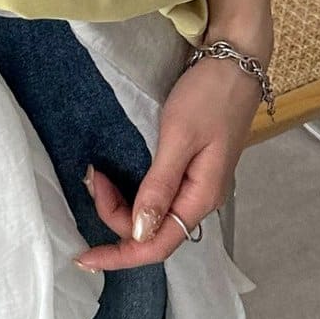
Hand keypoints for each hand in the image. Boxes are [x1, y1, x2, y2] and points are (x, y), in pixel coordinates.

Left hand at [72, 58, 262, 270]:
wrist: (235, 62)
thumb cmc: (209, 95)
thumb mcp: (179, 137)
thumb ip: (159, 185)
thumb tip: (141, 231)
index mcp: (202, 197)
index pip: (158, 245)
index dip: (119, 255)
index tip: (84, 256)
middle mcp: (200, 198)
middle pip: (152, 232)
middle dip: (114, 218)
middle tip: (91, 179)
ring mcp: (196, 184)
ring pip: (152, 215)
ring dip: (119, 206)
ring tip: (96, 177)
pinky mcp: (189, 169)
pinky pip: (156, 196)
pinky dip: (130, 194)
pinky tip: (113, 181)